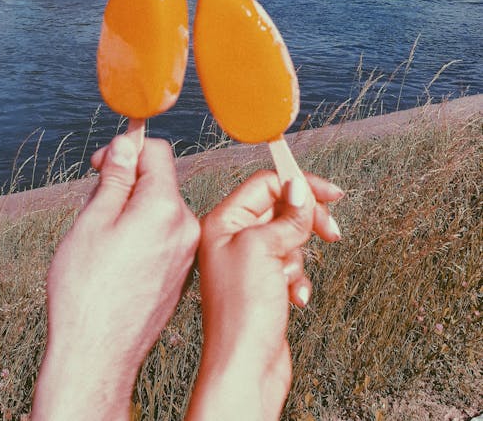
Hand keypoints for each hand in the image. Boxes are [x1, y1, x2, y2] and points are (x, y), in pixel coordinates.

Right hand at [32, 135, 199, 420]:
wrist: (98, 356)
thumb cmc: (87, 288)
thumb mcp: (92, 221)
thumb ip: (114, 177)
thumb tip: (126, 145)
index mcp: (165, 207)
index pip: (157, 153)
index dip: (126, 151)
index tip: (100, 164)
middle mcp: (185, 226)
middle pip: (158, 182)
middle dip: (126, 185)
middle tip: (93, 209)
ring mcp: (187, 253)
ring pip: (159, 211)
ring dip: (132, 212)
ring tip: (102, 242)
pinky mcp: (182, 273)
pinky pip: (164, 237)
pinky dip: (142, 235)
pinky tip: (117, 261)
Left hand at [187, 169, 342, 420]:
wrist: (245, 370)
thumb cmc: (241, 312)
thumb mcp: (264, 249)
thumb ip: (286, 216)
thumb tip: (300, 188)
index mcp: (223, 222)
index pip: (265, 184)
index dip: (299, 185)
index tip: (332, 194)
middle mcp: (232, 238)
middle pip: (280, 209)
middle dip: (306, 221)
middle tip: (331, 231)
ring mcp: (248, 262)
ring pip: (289, 238)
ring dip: (299, 256)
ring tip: (292, 277)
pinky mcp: (263, 284)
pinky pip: (290, 266)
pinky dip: (298, 278)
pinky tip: (295, 296)